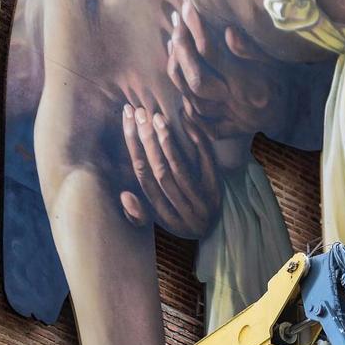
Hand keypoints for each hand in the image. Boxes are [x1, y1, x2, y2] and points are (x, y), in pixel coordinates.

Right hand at [120, 104, 219, 238]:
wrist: (219, 232)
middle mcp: (180, 209)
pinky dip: (197, 143)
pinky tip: (188, 125)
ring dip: (167, 142)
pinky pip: (206, 164)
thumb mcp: (160, 221)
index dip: (133, 147)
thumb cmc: (183, 222)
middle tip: (140, 112)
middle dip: (147, 140)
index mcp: (162, 214)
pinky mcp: (218, 191)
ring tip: (157, 118)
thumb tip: (124, 196)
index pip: (142, 176)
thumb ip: (139, 213)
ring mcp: (200, 201)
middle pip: (158, 170)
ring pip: (178, 168)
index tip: (128, 120)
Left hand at [167, 0, 279, 139]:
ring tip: (174, 51)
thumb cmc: (285, 79)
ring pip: (195, 104)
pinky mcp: (232, 130)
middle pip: (197, 81)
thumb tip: (228, 32)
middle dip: (181, 54)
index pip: (211, 53)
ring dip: (180, 78)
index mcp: (249, 81)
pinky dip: (190, 114)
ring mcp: (233, 118)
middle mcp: (237, 101)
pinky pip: (205, 127)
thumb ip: (251, 49)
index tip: (186, 8)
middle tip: (176, 29)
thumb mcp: (274, 60)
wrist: (299, 111)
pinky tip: (182, 91)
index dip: (194, 29)